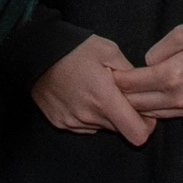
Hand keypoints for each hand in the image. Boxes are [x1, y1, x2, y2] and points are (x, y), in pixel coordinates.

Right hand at [32, 35, 153, 143]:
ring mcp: (73, 123)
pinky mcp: (61, 123)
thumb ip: (131, 73)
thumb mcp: (109, 51)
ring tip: (96, 91)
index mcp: (104, 99)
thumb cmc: (74, 48)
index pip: (138, 134)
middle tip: (118, 93)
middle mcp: (89, 117)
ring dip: (106, 115)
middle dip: (125, 115)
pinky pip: (85, 126)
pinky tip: (82, 95)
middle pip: (121, 129)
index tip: (144, 110)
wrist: (35, 53)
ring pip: (102, 127)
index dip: (146, 125)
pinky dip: (89, 115)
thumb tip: (146, 89)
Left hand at [113, 23, 182, 120]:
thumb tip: (147, 64)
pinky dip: (159, 110)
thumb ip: (158, 50)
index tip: (107, 76)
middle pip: (139, 104)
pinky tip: (151, 103)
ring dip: (139, 108)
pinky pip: (172, 115)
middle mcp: (178, 98)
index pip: (133, 84)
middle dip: (122, 97)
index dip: (117, 80)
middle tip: (110, 90)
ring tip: (126, 99)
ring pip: (154, 114)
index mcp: (171, 75)